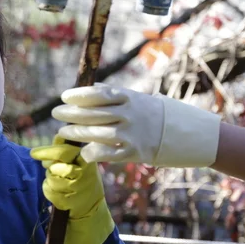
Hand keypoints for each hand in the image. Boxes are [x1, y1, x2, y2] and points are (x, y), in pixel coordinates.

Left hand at [30, 138, 113, 243]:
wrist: (92, 209)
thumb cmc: (82, 181)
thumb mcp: (80, 163)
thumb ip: (68, 150)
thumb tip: (59, 134)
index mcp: (88, 160)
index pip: (64, 151)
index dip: (47, 151)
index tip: (33, 153)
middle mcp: (86, 174)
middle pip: (55, 167)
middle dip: (48, 166)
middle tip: (46, 165)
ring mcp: (79, 189)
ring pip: (51, 179)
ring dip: (50, 179)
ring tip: (58, 181)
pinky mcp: (71, 201)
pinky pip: (50, 191)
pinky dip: (49, 191)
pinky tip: (57, 192)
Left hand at [51, 84, 220, 167]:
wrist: (188, 134)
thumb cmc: (157, 114)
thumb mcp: (139, 98)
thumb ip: (115, 96)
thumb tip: (91, 90)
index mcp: (129, 97)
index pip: (98, 94)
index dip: (78, 95)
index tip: (64, 96)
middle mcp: (129, 114)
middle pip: (92, 114)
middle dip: (71, 114)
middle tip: (56, 113)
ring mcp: (132, 133)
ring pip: (96, 134)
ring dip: (76, 133)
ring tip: (63, 132)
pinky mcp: (135, 152)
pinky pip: (108, 154)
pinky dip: (93, 154)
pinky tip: (85, 153)